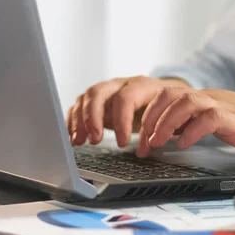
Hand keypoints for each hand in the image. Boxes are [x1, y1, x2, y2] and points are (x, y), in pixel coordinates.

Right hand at [66, 76, 190, 146]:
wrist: (159, 93)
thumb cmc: (161, 105)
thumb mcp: (162, 116)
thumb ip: (152, 132)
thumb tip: (142, 151)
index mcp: (140, 85)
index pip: (125, 98)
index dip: (122, 121)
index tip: (123, 142)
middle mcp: (120, 84)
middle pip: (98, 93)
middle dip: (93, 118)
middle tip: (94, 140)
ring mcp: (106, 89)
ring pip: (85, 98)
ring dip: (80, 121)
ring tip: (79, 142)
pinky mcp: (95, 99)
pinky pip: (78, 105)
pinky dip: (72, 120)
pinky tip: (72, 136)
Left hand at [136, 87, 234, 157]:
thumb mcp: (224, 124)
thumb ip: (200, 125)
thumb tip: (176, 136)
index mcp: (207, 100)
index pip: (168, 96)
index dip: (149, 116)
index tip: (141, 140)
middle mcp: (212, 98)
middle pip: (169, 94)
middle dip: (150, 119)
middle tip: (143, 144)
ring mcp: (224, 105)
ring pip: (184, 101)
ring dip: (165, 123)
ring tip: (157, 143)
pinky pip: (207, 118)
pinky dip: (191, 131)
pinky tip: (184, 145)